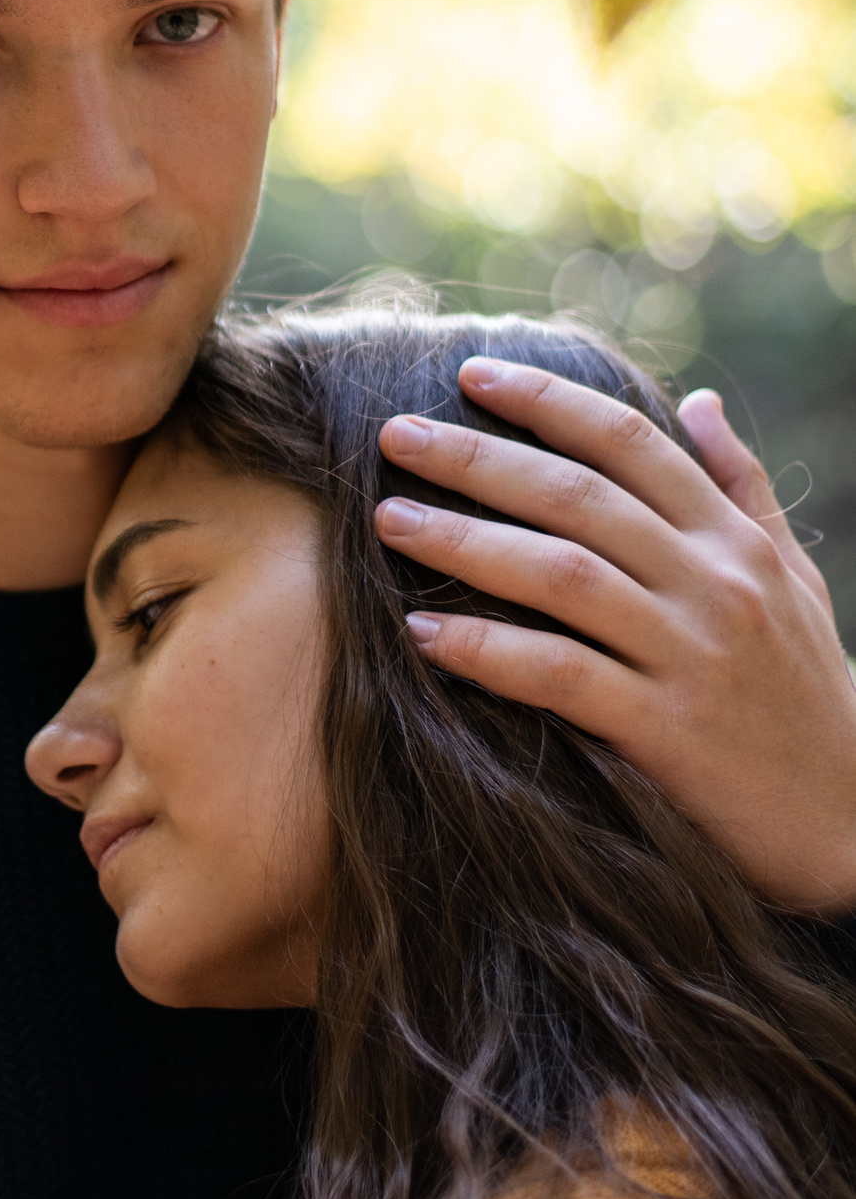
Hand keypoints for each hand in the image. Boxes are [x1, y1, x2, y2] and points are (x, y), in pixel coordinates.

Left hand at [374, 358, 855, 911]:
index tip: (472, 374)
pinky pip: (559, 675)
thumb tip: (698, 401)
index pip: (631, 444)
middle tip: (394, 434)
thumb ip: (741, 488)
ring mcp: (692, 655)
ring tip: (388, 520)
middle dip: (478, 458)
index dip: (547, 401)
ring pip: (561, 574)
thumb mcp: (793, 580)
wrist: (852, 824)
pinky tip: (422, 633)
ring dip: (465, 541)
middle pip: (577, 498)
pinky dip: (486, 651)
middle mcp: (716, 584)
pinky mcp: (667, 730)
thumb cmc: (806, 694)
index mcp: (735, 541)